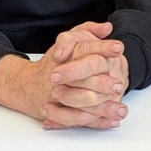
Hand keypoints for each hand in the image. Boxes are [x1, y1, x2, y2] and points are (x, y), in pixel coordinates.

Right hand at [0, 21, 128, 129]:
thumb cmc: (57, 63)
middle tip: (118, 85)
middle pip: (82, 77)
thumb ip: (87, 30)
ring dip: (102, 107)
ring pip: (81, 101)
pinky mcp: (59, 111)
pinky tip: (113, 122)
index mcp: (67, 54)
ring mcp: (58, 95)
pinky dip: (97, 122)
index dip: (103, 47)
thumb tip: (107, 27)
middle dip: (102, 82)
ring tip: (121, 110)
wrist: (29, 86)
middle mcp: (60, 75)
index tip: (118, 48)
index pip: (85, 48)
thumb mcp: (70, 41)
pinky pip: (78, 119)